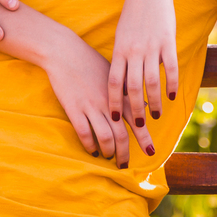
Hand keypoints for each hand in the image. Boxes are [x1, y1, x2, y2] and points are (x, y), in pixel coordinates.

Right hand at [44, 23, 155, 167]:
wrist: (65, 51)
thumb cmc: (90, 62)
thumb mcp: (114, 74)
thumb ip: (127, 92)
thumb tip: (144, 105)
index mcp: (119, 93)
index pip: (137, 120)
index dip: (144, 138)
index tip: (151, 152)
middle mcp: (108, 102)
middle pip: (122, 133)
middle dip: (126, 152)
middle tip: (126, 165)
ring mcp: (90, 105)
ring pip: (105, 136)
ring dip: (109, 151)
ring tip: (109, 158)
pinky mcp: (74, 108)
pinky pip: (84, 132)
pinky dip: (90, 145)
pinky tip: (92, 151)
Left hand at [108, 0, 178, 130]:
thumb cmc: (133, 16)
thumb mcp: (121, 37)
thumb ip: (121, 60)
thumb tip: (122, 87)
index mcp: (119, 50)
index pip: (113, 82)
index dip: (113, 102)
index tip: (114, 118)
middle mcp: (133, 51)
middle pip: (133, 87)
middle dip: (136, 109)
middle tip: (140, 125)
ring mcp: (151, 46)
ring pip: (152, 81)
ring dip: (155, 102)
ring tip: (158, 115)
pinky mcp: (167, 41)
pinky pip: (170, 67)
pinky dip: (171, 84)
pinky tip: (172, 96)